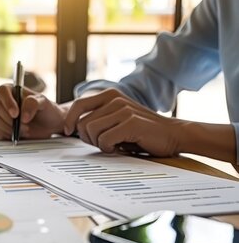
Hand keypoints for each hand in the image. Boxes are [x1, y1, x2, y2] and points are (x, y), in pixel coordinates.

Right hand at [0, 84, 64, 139]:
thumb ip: (33, 104)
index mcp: (13, 91)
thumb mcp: (44, 103)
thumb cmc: (46, 110)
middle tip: (24, 125)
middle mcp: (5, 101)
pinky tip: (16, 135)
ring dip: (8, 127)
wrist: (49, 125)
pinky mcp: (0, 127)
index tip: (16, 114)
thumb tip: (22, 115)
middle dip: (10, 119)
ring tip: (23, 131)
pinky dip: (5, 134)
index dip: (7, 102)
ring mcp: (1, 114)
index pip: (2, 90)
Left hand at [63, 88, 184, 156]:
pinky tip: (120, 147)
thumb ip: (99, 118)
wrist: (174, 135)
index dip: (70, 121)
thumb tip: (72, 126)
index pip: (78, 105)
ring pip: (91, 131)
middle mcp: (115, 98)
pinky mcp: (131, 122)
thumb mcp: (117, 119)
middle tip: (104, 143)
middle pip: (82, 123)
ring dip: (99, 144)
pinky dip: (109, 148)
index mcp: (110, 94)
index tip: (68, 132)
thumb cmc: (142, 132)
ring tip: (114, 144)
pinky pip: (104, 140)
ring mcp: (123, 109)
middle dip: (88, 138)